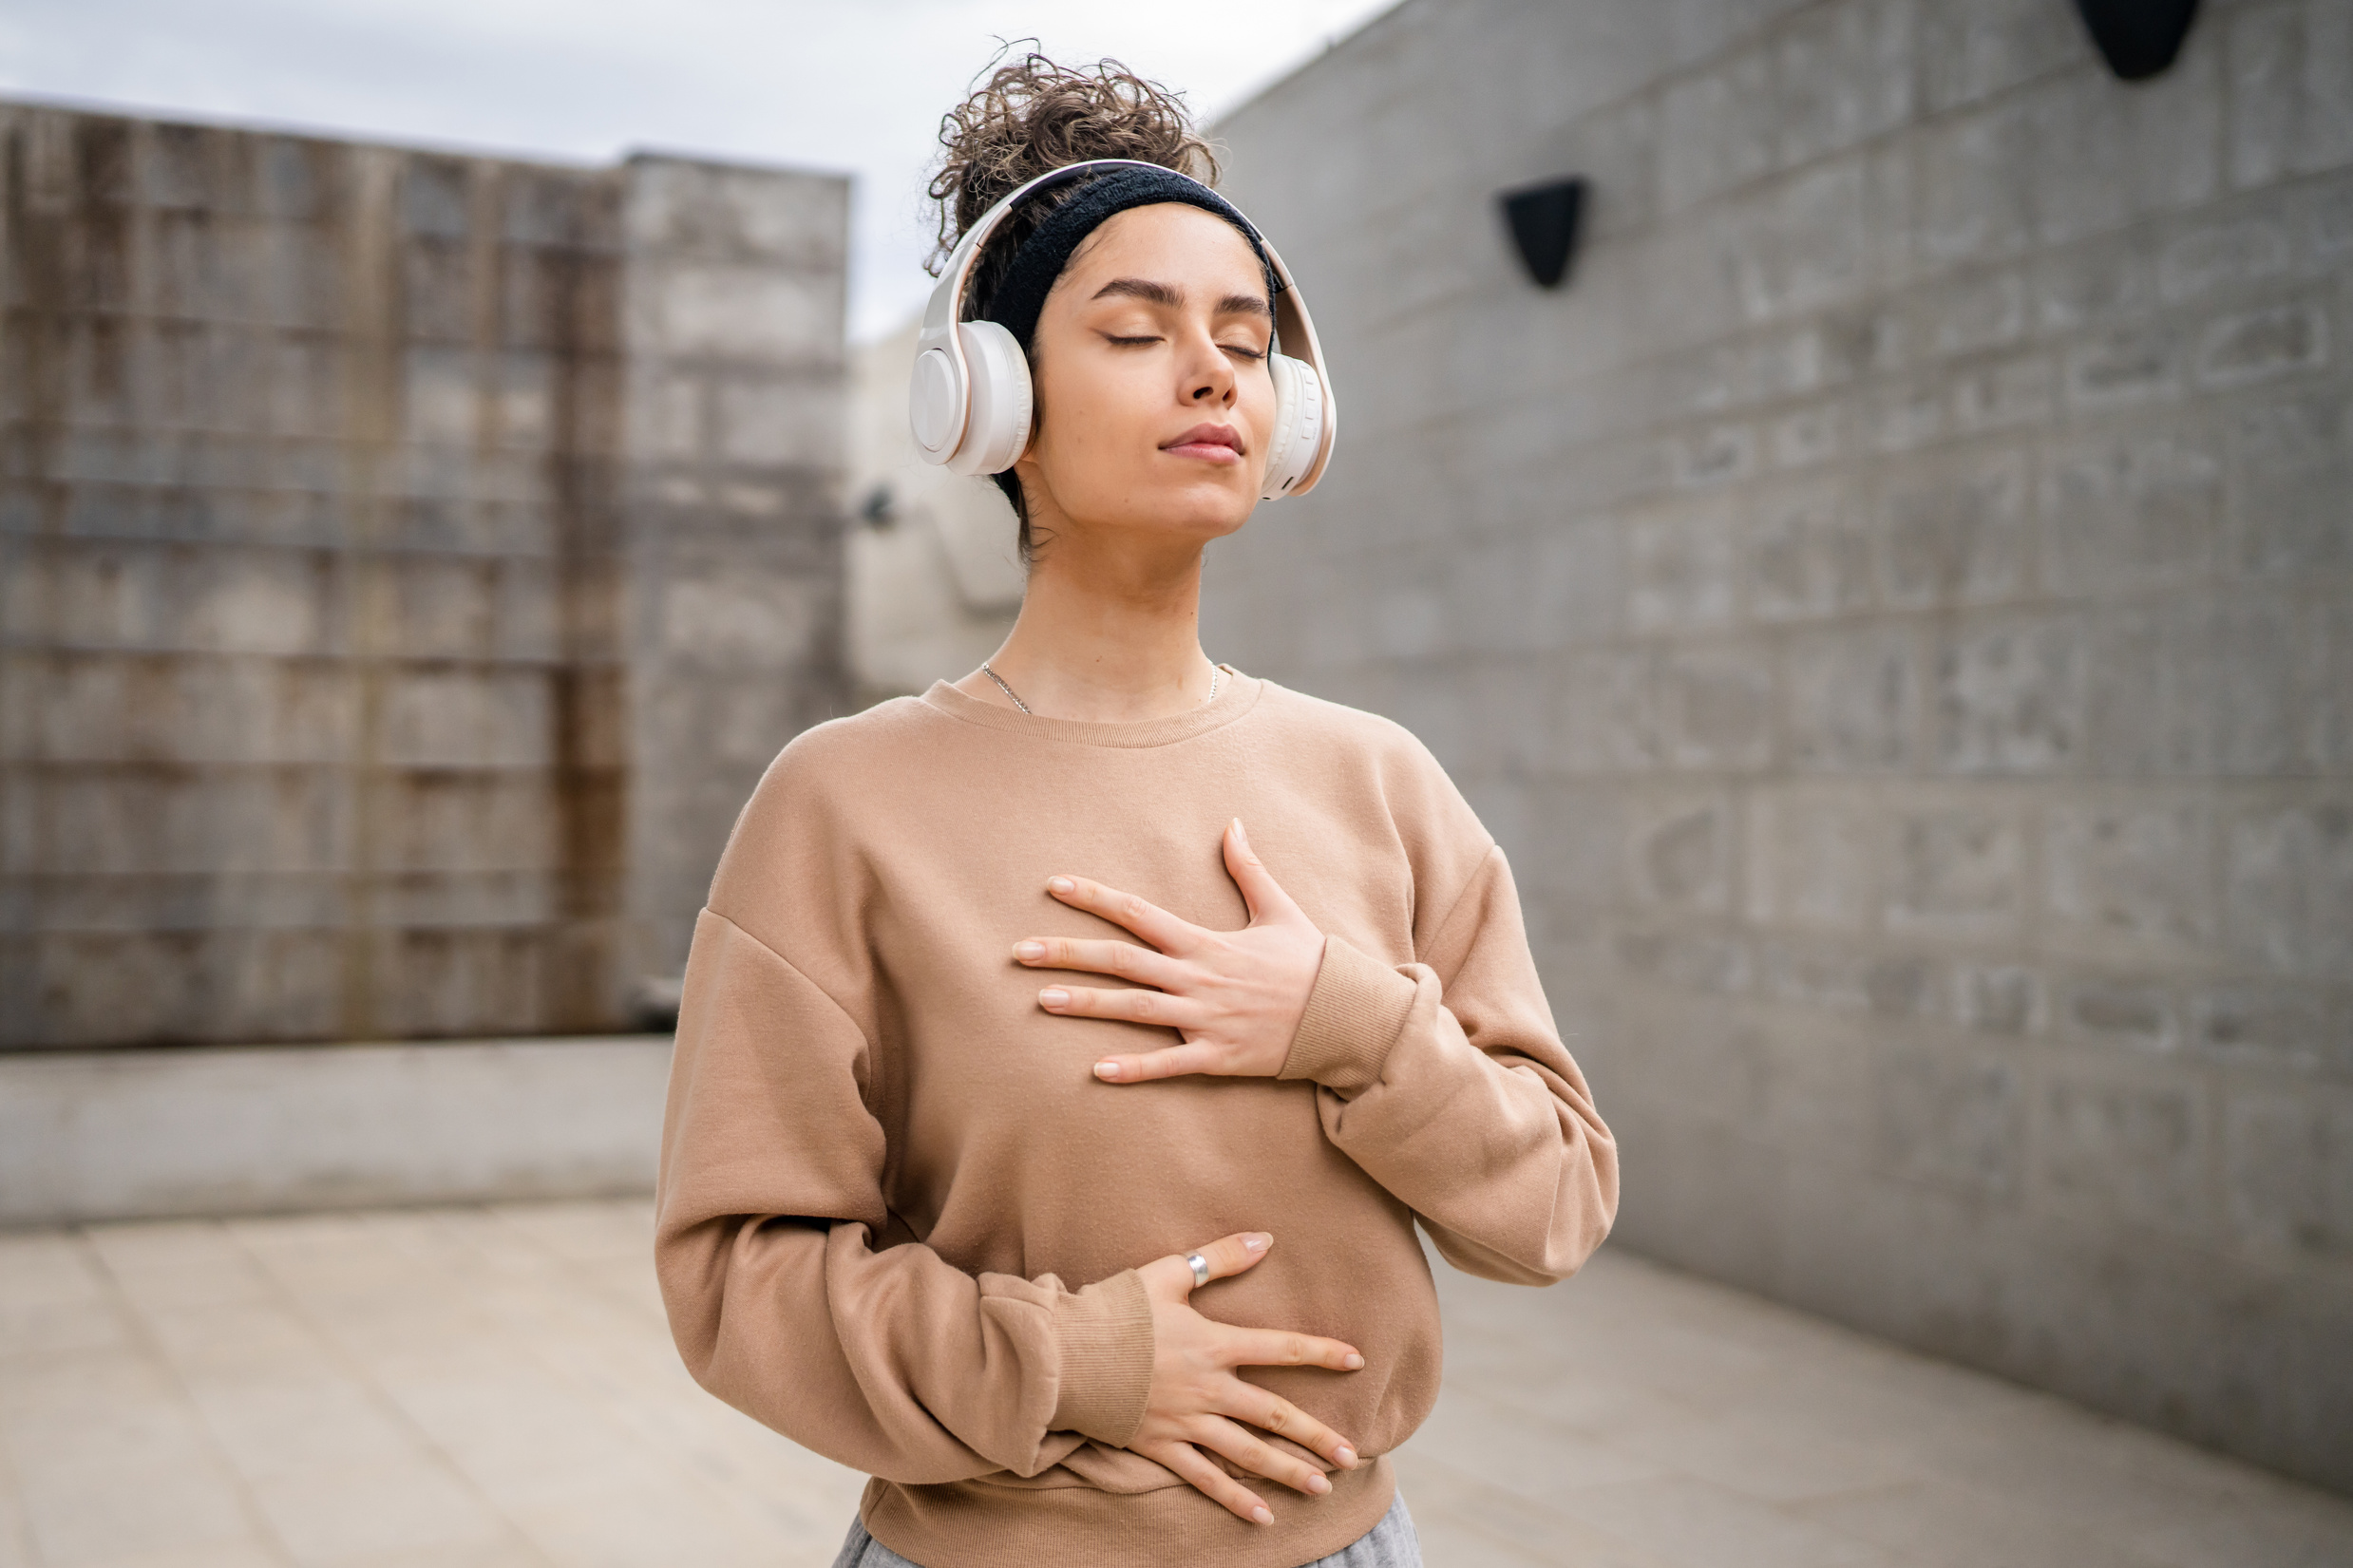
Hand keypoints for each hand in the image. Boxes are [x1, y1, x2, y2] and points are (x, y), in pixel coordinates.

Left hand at [1016, 819, 1325, 1082]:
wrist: (1347, 1015)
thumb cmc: (1311, 961)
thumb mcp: (1280, 908)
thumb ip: (1248, 868)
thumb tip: (1232, 822)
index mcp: (1205, 941)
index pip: (1138, 913)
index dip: (1094, 898)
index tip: (1054, 886)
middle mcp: (1198, 978)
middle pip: (1121, 961)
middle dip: (1068, 953)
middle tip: (1019, 951)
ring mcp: (1206, 1019)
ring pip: (1135, 1010)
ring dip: (1087, 1005)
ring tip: (1042, 1000)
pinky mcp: (1218, 1056)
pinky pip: (1169, 1064)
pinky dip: (1135, 1069)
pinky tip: (1096, 1071)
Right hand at [1130, 1232, 1362, 1524]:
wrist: (1064, 1355)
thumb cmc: (1114, 1310)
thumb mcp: (1168, 1273)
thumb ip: (1219, 1258)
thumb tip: (1266, 1238)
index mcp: (1213, 1344)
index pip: (1280, 1347)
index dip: (1320, 1351)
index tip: (1356, 1359)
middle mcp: (1207, 1388)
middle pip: (1272, 1415)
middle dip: (1315, 1436)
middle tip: (1351, 1455)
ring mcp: (1186, 1422)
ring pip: (1247, 1453)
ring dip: (1287, 1471)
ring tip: (1322, 1487)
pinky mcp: (1161, 1446)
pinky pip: (1204, 1478)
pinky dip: (1234, 1498)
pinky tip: (1263, 1517)